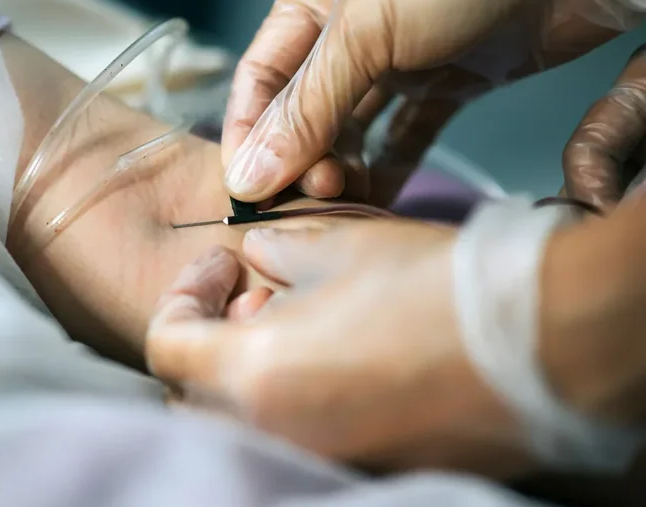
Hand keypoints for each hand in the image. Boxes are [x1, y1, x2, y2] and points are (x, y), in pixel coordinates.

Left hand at [145, 224, 532, 477]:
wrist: (544, 342)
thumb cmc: (436, 287)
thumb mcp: (335, 244)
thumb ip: (272, 251)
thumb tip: (254, 260)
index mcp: (256, 375)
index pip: (165, 344)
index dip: (183, 295)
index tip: (223, 267)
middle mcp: (276, 431)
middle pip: (192, 393)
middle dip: (208, 341)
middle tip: (252, 297)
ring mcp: (321, 457)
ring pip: (240, 420)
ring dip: (247, 373)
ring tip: (299, 322)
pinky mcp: (364, 466)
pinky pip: (296, 438)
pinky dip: (291, 402)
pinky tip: (337, 357)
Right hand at [222, 0, 631, 205]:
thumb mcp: (367, 29)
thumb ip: (308, 106)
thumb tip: (251, 172)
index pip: (261, 76)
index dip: (248, 132)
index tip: (246, 188)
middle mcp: (352, 28)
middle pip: (303, 109)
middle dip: (299, 156)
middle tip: (311, 192)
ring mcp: (400, 57)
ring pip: (351, 128)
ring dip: (340, 167)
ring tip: (341, 195)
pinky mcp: (446, 82)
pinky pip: (403, 135)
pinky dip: (388, 168)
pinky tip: (375, 199)